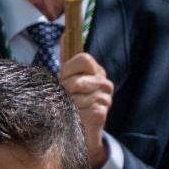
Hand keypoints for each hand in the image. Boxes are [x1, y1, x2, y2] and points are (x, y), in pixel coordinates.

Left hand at [58, 52, 113, 168]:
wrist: (75, 133)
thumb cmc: (68, 105)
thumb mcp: (65, 81)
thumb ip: (66, 62)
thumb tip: (64, 35)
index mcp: (96, 72)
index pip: (84, 59)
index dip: (69, 70)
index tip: (63, 80)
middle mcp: (104, 83)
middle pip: (77, 79)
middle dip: (64, 90)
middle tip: (64, 99)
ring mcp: (105, 98)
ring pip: (77, 95)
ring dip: (67, 104)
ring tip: (69, 110)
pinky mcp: (101, 112)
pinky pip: (81, 108)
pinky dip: (73, 114)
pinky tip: (75, 118)